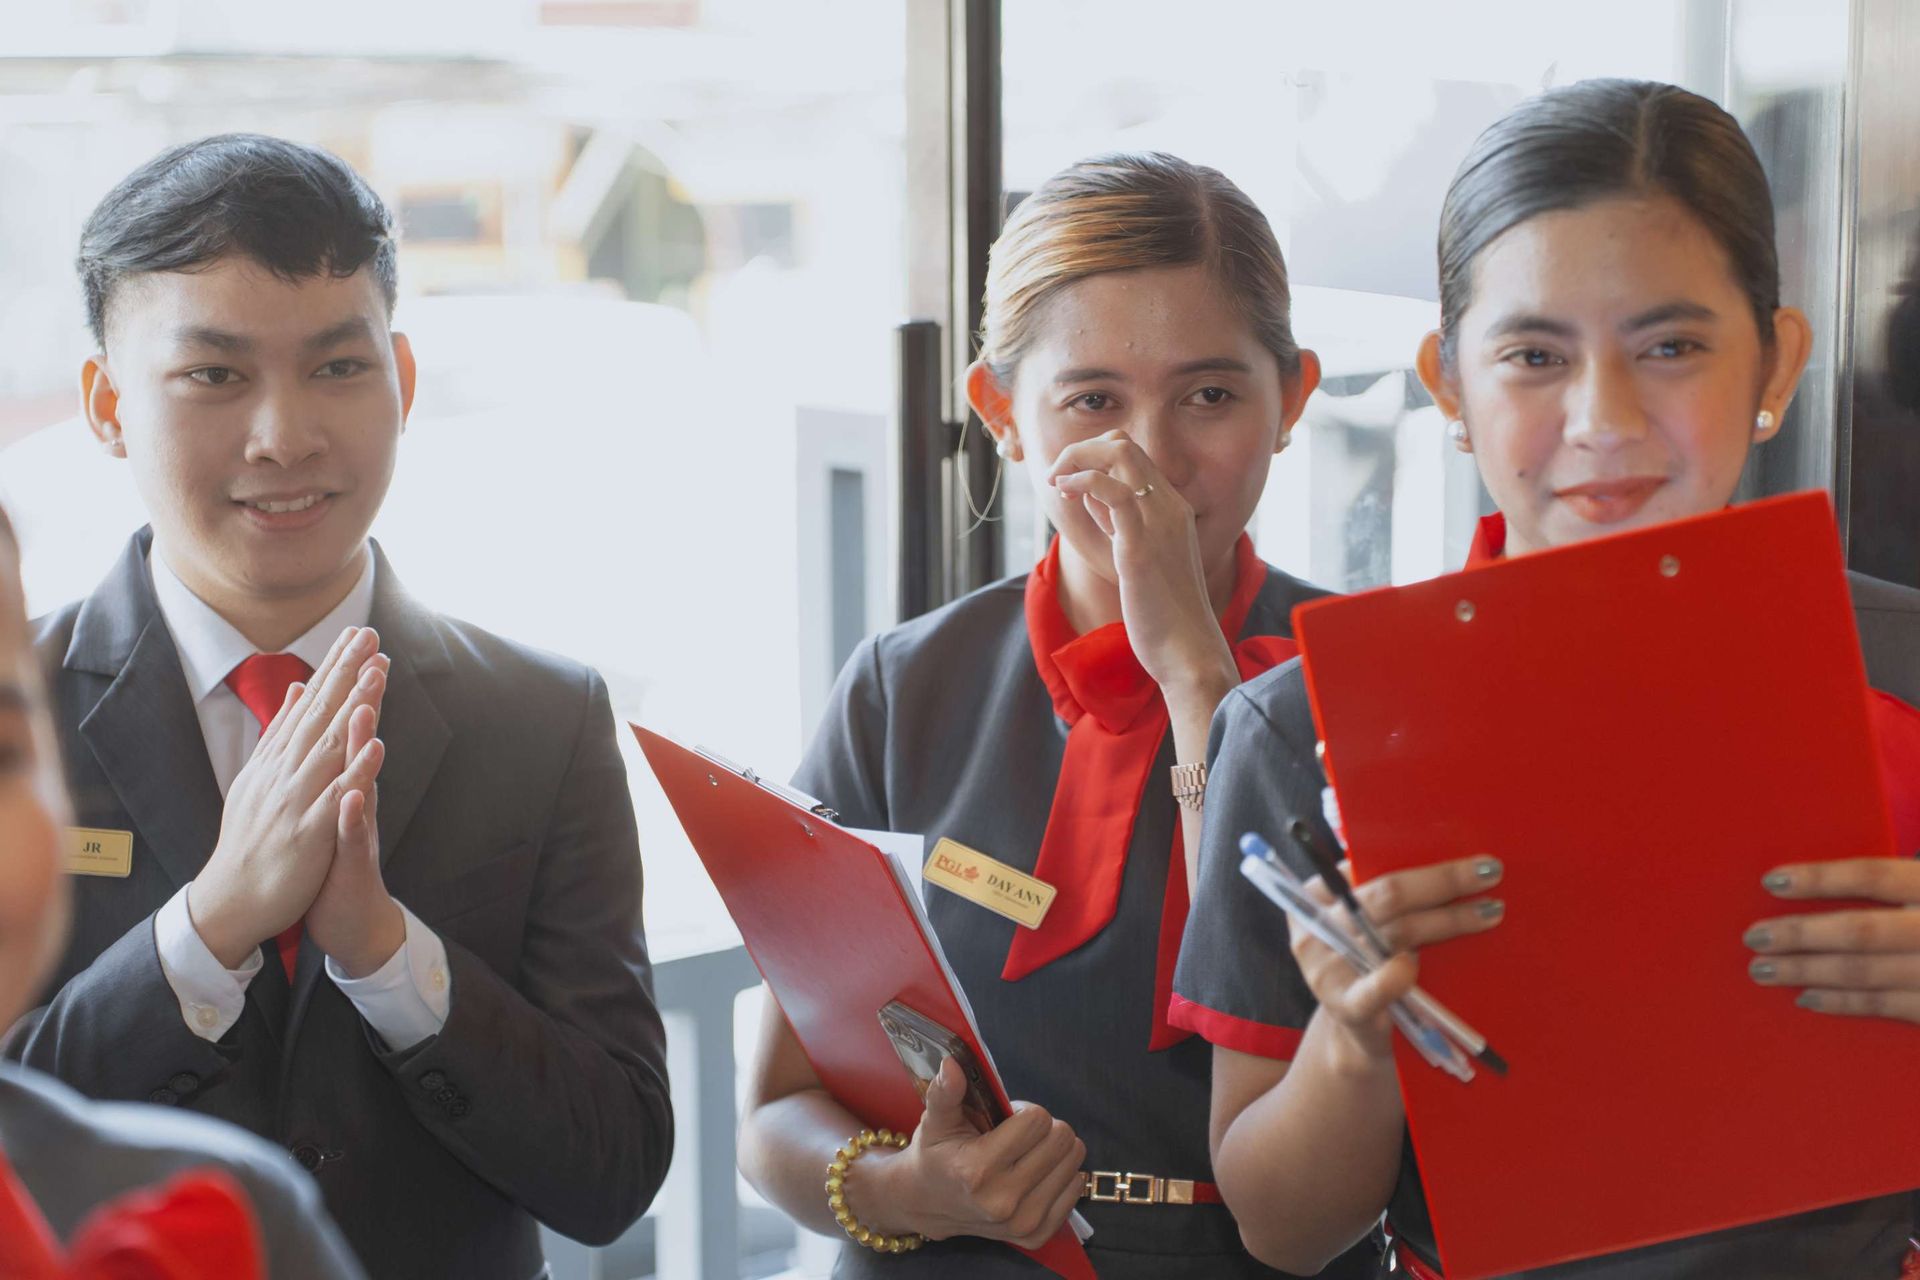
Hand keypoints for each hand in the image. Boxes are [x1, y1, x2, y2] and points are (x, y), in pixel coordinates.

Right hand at [190, 627, 387, 968]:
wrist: (230, 901)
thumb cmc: (252, 841)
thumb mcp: (260, 780)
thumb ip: (281, 736)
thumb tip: (296, 691)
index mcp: (275, 760)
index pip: (308, 704)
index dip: (333, 667)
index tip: (356, 634)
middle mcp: (283, 772)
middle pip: (319, 714)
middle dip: (345, 672)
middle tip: (369, 634)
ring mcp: (295, 800)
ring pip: (330, 746)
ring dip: (354, 708)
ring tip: (376, 673)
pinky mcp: (308, 832)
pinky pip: (336, 798)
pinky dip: (356, 771)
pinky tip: (376, 745)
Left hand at [304, 655, 403, 977]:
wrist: (351, 920)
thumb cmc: (335, 861)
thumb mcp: (329, 804)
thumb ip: (331, 760)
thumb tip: (331, 720)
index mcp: (343, 783)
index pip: (347, 730)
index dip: (350, 687)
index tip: (355, 643)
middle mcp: (357, 799)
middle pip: (362, 746)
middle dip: (368, 703)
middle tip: (375, 660)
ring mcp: (357, 830)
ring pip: (362, 786)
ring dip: (366, 751)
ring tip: (367, 715)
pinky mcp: (354, 863)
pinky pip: (354, 838)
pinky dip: (354, 816)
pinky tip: (355, 795)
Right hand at [853, 1058, 1085, 1247]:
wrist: (927, 1204)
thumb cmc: (936, 1154)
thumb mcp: (935, 1120)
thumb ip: (945, 1092)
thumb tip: (952, 1064)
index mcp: (977, 1170)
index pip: (1037, 1121)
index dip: (1024, 1111)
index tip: (1007, 1119)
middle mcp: (1003, 1201)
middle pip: (1061, 1140)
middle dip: (1044, 1127)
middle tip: (1018, 1136)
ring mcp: (1022, 1223)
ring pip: (1074, 1162)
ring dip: (1054, 1150)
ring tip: (1024, 1155)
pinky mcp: (1037, 1236)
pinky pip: (1076, 1188)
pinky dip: (1061, 1175)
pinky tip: (1034, 1175)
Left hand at [1048, 430, 1237, 697]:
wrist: (1188, 649)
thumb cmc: (1163, 612)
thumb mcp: (1139, 556)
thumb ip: (1117, 522)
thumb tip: (1089, 493)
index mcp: (1172, 509)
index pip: (1133, 455)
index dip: (1094, 456)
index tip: (1068, 479)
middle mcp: (1170, 507)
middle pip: (1125, 445)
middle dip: (1081, 449)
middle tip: (1056, 475)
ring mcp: (1158, 521)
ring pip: (1120, 455)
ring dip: (1077, 458)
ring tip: (1056, 481)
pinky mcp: (1141, 543)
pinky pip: (1112, 490)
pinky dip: (1082, 479)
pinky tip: (1065, 492)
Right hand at [1294, 856, 1504, 1068]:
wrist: (1356, 1031)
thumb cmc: (1368, 964)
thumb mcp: (1363, 922)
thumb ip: (1382, 893)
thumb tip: (1443, 854)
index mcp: (1314, 896)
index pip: (1370, 867)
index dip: (1418, 859)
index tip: (1461, 853)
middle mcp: (1316, 928)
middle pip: (1388, 895)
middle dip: (1443, 881)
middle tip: (1490, 871)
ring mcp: (1327, 968)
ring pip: (1398, 932)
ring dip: (1448, 919)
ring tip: (1490, 911)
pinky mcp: (1345, 1006)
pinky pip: (1374, 988)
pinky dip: (1393, 979)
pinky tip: (1411, 969)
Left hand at [1744, 857, 1919, 1022]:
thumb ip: (1898, 881)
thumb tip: (1814, 878)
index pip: (1874, 876)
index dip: (1821, 878)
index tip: (1771, 881)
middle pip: (1861, 931)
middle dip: (1801, 935)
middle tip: (1753, 938)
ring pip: (1868, 973)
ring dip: (1808, 972)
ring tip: (1763, 969)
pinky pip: (1889, 1007)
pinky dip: (1844, 1003)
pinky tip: (1807, 998)